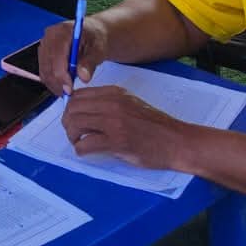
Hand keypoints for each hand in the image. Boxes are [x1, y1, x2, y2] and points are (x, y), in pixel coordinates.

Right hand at [39, 13, 109, 94]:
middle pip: (47, 64)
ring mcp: (45, 44)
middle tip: (69, 94)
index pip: (56, 56)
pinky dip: (52, 81)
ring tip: (67, 91)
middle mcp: (49, 36)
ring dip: (54, 84)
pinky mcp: (44, 53)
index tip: (70, 90)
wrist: (93, 34)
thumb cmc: (96, 39)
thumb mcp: (98, 50)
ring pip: (44, 70)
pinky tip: (63, 85)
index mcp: (62, 31)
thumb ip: (89, 62)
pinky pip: (44, 71)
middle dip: (57, 83)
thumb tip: (83, 77)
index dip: (61, 75)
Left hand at [61, 86, 191, 171]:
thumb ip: (109, 104)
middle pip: (73, 108)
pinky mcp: (117, 142)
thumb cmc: (156, 126)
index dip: (70, 107)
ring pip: (75, 123)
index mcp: (114, 93)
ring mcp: (114, 122)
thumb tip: (86, 111)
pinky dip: (80, 149)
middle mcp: (111, 104)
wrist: (177, 141)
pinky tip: (85, 152)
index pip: (79, 95)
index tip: (73, 118)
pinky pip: (86, 144)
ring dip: (72, 135)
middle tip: (73, 133)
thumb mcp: (131, 104)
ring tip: (78, 142)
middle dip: (67, 121)